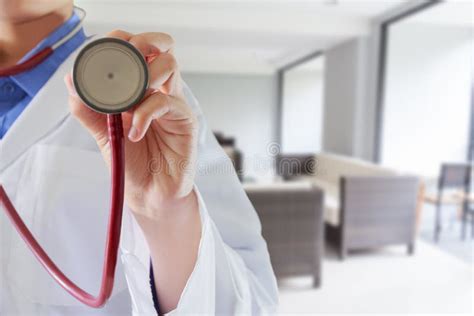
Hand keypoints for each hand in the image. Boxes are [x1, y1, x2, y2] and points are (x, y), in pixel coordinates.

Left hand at [65, 30, 198, 219]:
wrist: (149, 194)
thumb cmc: (132, 163)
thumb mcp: (103, 134)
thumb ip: (89, 109)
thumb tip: (72, 81)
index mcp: (140, 91)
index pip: (137, 52)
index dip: (124, 42)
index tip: (105, 50)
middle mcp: (158, 92)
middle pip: (160, 48)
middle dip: (141, 44)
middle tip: (125, 60)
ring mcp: (173, 104)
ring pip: (169, 65)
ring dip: (145, 75)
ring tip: (129, 101)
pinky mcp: (185, 121)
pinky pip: (166, 103)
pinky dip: (145, 114)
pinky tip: (135, 133)